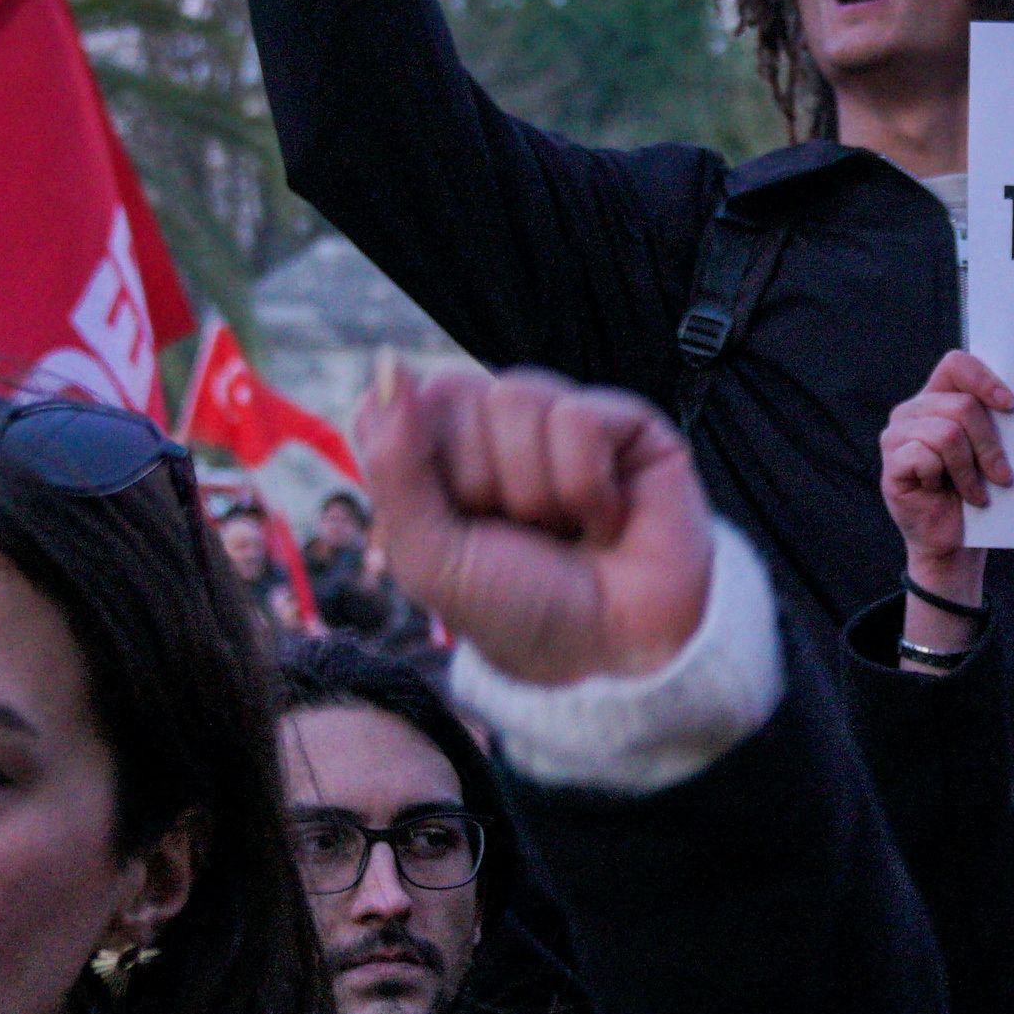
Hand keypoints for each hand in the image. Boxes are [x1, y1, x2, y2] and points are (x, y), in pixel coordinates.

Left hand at [357, 366, 716, 687]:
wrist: (610, 651)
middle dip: (477, 481)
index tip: (446, 523)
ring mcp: (558, 417)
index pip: (391, 403)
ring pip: (513, 396)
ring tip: (562, 529)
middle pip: (450, 393)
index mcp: (436, 453)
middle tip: (514, 533)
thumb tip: (391, 362)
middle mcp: (494, 426)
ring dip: (534, 491)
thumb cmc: (517, 608)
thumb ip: (394, 461)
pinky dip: (585, 488)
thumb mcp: (428, 555)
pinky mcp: (623, 421)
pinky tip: (604, 520)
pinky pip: (577, 418)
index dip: (413, 464)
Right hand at [882, 350, 1013, 628]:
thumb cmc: (977, 492)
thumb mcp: (990, 451)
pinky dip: (945, 479)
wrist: (955, 542)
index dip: (984, 380)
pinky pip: (924, 456)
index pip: (956, 364)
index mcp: (937, 397)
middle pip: (961, 405)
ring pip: (947, 433)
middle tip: (1002, 474)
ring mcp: (896, 436)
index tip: (1011, 407)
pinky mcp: (890, 464)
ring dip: (970, 469)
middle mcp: (913, 410)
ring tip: (977, 492)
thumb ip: (995, 421)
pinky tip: (944, 493)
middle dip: (989, 443)